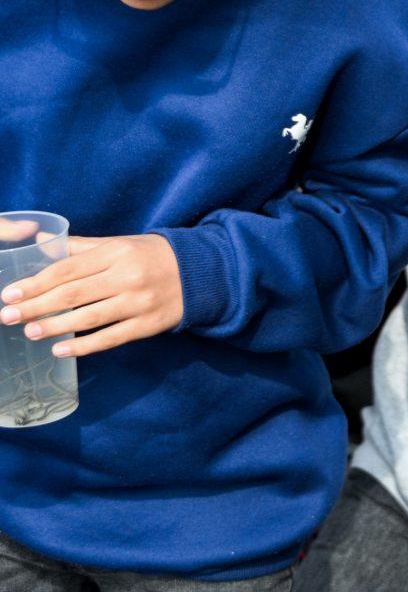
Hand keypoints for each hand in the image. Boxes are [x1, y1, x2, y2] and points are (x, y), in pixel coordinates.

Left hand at [1, 235, 184, 357]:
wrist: (203, 272)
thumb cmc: (152, 256)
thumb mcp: (120, 244)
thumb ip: (79, 247)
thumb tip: (39, 241)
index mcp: (116, 253)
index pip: (68, 269)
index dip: (36, 283)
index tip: (10, 294)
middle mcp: (127, 276)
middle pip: (73, 294)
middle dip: (36, 307)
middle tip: (7, 317)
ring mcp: (139, 302)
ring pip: (89, 317)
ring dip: (55, 326)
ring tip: (30, 332)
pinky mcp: (149, 324)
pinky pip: (112, 338)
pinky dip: (85, 345)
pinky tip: (61, 350)